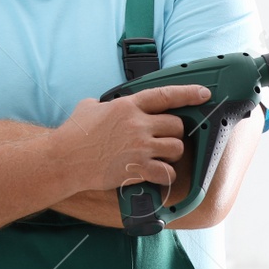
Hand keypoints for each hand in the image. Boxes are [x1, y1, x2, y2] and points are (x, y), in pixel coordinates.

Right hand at [51, 84, 211, 194]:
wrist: (64, 159)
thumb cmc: (73, 134)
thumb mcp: (89, 107)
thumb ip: (107, 104)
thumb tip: (109, 106)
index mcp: (127, 105)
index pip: (166, 95)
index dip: (189, 93)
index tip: (204, 94)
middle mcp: (137, 124)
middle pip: (176, 125)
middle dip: (174, 133)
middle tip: (162, 139)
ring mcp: (139, 146)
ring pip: (176, 148)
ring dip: (171, 154)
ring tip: (158, 157)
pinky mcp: (137, 168)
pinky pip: (167, 172)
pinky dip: (165, 175)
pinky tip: (156, 175)